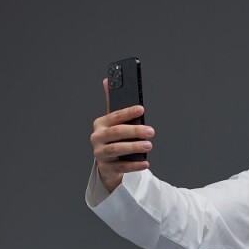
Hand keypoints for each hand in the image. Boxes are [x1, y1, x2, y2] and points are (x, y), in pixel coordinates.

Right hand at [89, 77, 155, 193]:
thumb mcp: (112, 123)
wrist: (107, 165)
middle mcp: (97, 138)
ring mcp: (100, 154)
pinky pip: (122, 166)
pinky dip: (134, 165)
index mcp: (100, 124)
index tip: (141, 108)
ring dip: (134, 147)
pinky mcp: (106, 168)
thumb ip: (112, 103)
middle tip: (151, 131)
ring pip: (117, 149)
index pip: (114, 116)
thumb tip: (108, 79)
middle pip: (116, 133)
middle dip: (135, 131)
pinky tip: (145, 162)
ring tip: (148, 145)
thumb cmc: (113, 140)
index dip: (128, 112)